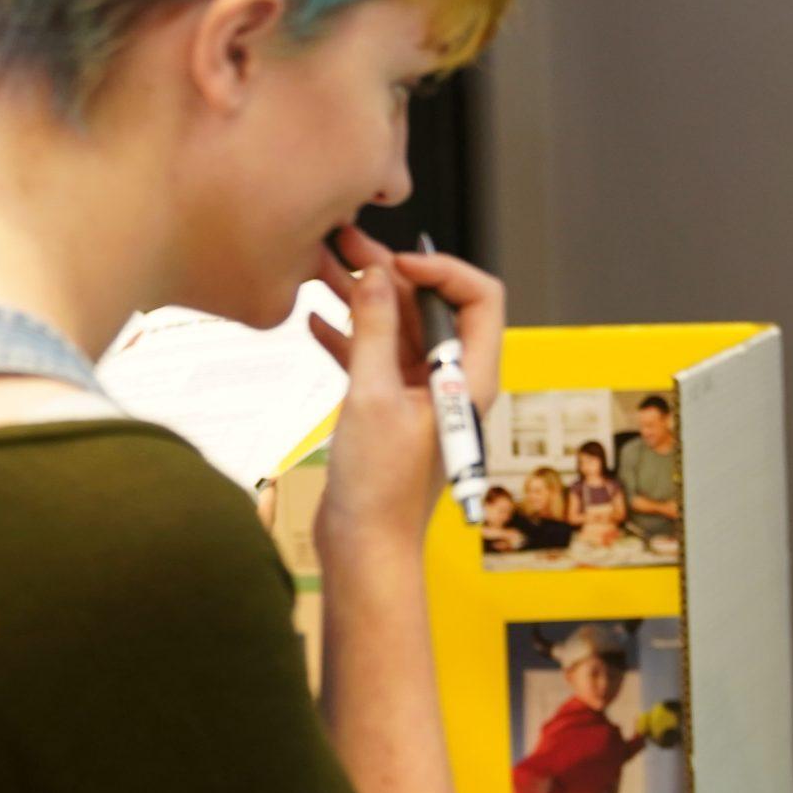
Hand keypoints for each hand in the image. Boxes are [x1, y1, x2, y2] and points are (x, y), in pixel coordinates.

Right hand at [305, 225, 505, 563]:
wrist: (364, 549)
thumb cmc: (379, 487)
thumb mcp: (372, 398)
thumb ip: (375, 332)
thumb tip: (375, 276)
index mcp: (469, 378)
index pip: (479, 299)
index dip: (441, 269)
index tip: (394, 262)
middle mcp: (451, 381)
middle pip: (430, 307)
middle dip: (388, 274)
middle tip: (344, 243)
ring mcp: (420, 394)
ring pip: (396, 329)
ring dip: (361, 299)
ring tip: (319, 266)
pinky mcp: (390, 409)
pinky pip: (373, 357)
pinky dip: (348, 336)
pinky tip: (313, 317)